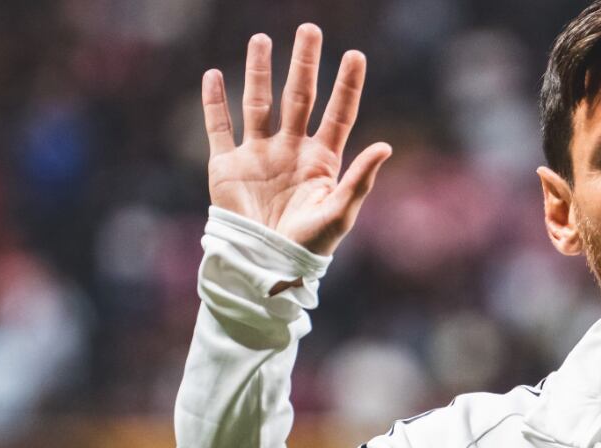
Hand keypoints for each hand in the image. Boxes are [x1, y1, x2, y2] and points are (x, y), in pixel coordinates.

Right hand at [201, 24, 390, 255]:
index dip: (347, 86)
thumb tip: (386, 146)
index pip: (338, 114)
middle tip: (309, 29)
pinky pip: (219, 127)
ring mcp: (259, 155)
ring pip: (258, 103)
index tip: (354, 55)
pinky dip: (214, 102)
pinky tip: (214, 75)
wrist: (265, 265)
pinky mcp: (227, 166)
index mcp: (322, 160)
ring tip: (261, 39)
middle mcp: (291, 150)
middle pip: (299, 97)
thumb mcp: (340, 213)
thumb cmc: (309, 245)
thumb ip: (361, 179)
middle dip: (304, 64)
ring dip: (260, 71)